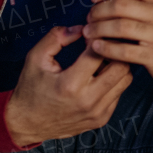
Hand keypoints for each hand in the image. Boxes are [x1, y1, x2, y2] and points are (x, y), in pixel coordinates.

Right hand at [5, 25, 132, 146]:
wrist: (26, 125)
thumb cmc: (30, 90)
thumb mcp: (35, 59)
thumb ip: (57, 38)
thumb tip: (82, 28)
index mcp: (70, 85)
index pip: (99, 53)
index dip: (99, 38)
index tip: (92, 33)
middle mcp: (88, 101)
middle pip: (121, 66)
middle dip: (114, 50)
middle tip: (103, 44)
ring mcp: (97, 112)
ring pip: (125, 79)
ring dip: (118, 65)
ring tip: (101, 60)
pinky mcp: (102, 119)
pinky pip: (119, 93)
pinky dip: (114, 81)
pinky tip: (98, 76)